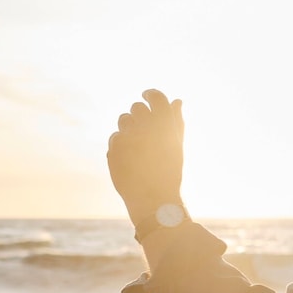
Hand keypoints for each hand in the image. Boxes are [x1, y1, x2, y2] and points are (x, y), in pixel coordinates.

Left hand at [107, 89, 184, 224]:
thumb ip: (176, 122)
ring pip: (123, 120)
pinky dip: (121, 145)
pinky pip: (115, 137)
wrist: (154, 199)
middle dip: (139, 114)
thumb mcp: (177, 147)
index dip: (151, 94)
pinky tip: (130, 159)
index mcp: (166, 126)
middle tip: (144, 129)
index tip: (147, 95)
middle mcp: (147, 128)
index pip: (156, 98)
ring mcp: (129, 137)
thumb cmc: (169, 172)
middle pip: (137, 107)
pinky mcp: (115, 147)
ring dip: (129, 128)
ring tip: (138, 146)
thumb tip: (177, 101)